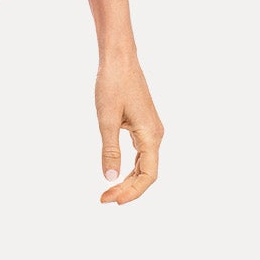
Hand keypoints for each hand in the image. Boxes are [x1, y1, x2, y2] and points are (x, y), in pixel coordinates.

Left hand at [97, 52, 161, 203]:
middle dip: (127, 189)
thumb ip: (109, 150)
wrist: (120, 59)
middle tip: (103, 199)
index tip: (113, 200)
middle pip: (147, 173)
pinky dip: (130, 168)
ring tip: (108, 192)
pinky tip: (117, 174)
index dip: (133, 192)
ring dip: (128, 181)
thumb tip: (108, 179)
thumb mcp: (106, 119)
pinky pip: (141, 155)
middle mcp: (155, 135)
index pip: (148, 175)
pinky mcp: (144, 126)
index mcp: (150, 135)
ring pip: (144, 165)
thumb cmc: (113, 84)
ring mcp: (151, 131)